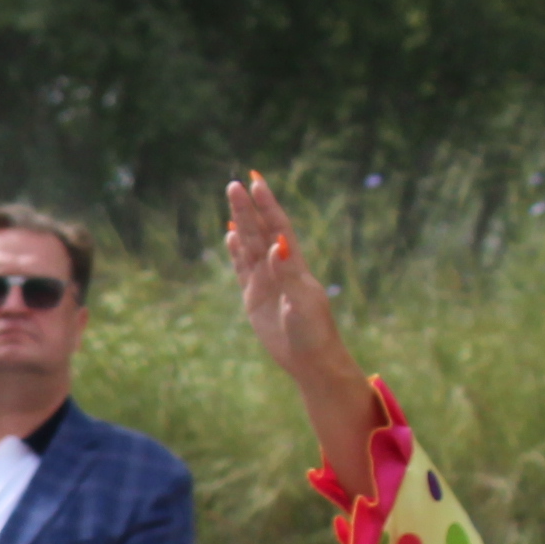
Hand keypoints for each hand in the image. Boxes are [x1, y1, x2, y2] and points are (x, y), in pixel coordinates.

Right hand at [223, 173, 373, 418]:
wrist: (312, 360)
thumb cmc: (313, 333)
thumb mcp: (302, 302)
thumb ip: (289, 273)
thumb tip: (277, 245)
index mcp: (295, 266)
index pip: (278, 228)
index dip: (267, 205)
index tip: (256, 182)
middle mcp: (280, 268)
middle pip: (260, 232)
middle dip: (248, 209)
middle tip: (234, 184)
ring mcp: (267, 282)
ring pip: (250, 247)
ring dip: (241, 224)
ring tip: (232, 201)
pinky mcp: (256, 298)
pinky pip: (243, 269)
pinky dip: (236, 252)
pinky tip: (230, 236)